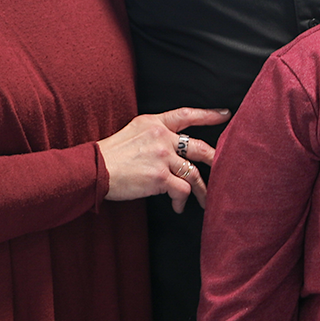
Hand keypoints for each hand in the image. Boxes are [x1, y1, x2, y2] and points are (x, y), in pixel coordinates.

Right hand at [98, 107, 229, 210]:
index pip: (186, 115)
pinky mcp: (160, 177)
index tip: (225, 114)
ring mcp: (163, 157)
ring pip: (194, 173)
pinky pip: (182, 190)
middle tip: (225, 168)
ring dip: (201, 190)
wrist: (94, 169)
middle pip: (199, 147)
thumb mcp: (132, 133)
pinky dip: (182, 201)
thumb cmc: (110, 155)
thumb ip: (154, 135)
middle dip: (215, 159)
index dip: (208, 114)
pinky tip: (177, 206)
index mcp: (154, 123)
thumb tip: (171, 149)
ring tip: (204, 200)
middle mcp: (162, 137)